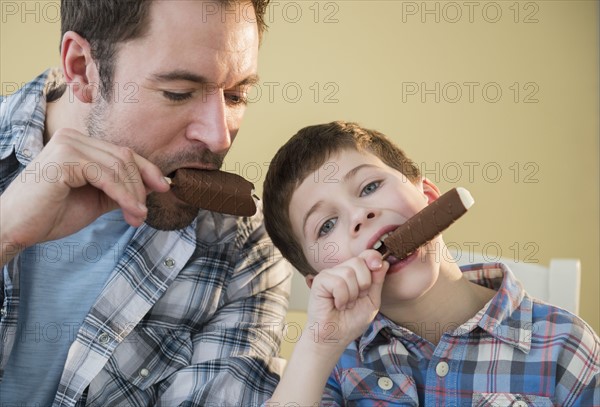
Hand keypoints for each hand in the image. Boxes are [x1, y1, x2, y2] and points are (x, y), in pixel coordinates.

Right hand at [0, 128, 169, 262]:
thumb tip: (153, 185)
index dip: (147, 170)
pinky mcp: (65, 158)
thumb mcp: (95, 199)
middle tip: (143, 214)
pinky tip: (132, 212)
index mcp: (78, 144)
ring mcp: (68, 144)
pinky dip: (124, 196)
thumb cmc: (50, 215)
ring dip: (134, 195)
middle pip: (124, 157)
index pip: (122, 152)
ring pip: (118, 166)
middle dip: (141, 187)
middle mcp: (73, 138)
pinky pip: (107, 177)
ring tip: (138, 217)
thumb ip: (119, 189)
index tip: (163, 188)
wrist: (15, 228)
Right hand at [306, 249, 388, 349]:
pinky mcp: (320, 281)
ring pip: (348, 273)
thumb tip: (383, 261)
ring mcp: (329, 274)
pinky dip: (342, 298)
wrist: (336, 337)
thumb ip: (377, 281)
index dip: (373, 258)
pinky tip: (337, 305)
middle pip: (359, 262)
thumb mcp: (372, 300)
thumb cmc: (351, 321)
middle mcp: (341, 270)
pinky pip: (338, 282)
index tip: (378, 266)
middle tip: (356, 299)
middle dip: (364, 284)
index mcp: (355, 273)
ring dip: (351, 295)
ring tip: (345, 304)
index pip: (366, 255)